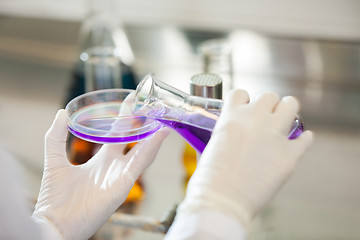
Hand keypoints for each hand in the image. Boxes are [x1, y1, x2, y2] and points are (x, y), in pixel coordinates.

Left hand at [32, 109, 168, 239]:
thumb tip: (62, 113)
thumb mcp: (55, 160)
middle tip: (150, 103)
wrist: (53, 224)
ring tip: (161, 116)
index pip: (120, 134)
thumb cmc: (55, 199)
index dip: (126, 118)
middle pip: (135, 140)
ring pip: (144, 151)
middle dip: (143, 122)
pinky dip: (151, 148)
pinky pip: (139, 164)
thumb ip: (56, 137)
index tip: (131, 99)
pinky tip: (158, 134)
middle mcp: (115, 166)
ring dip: (154, 134)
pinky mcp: (123, 185)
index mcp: (103, 160)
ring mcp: (121, 176)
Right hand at [177, 89, 312, 229]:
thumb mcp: (210, 148)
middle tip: (266, 117)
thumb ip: (223, 136)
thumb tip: (228, 138)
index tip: (245, 108)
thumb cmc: (209, 179)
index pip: (240, 93)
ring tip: (285, 120)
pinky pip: (305, 139)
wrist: (222, 201)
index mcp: (231, 117)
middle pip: (269, 95)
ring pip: (291, 105)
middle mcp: (255, 120)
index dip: (244, 100)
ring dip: (288, 110)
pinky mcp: (290, 155)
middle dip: (268, 105)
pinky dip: (303, 139)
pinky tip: (299, 142)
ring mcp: (274, 135)